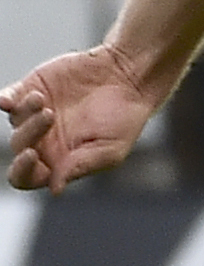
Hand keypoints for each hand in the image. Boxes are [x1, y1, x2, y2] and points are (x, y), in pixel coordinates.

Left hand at [3, 46, 164, 192]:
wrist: (128, 77)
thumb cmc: (125, 117)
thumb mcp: (111, 149)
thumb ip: (81, 166)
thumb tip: (55, 188)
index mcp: (59, 161)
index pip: (26, 177)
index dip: (22, 171)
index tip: (31, 155)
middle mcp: (43, 140)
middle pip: (18, 147)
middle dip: (30, 133)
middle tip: (50, 115)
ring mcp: (34, 114)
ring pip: (15, 121)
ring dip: (26, 113)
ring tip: (43, 100)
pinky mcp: (30, 89)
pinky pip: (6, 99)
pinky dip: (3, 100)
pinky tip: (6, 101)